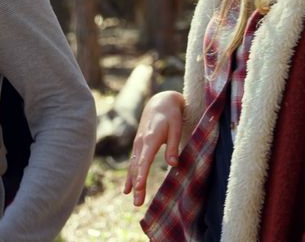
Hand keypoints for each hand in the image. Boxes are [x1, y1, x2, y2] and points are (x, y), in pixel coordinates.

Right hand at [122, 90, 184, 206]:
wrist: (160, 102)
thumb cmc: (171, 114)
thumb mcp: (176, 128)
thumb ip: (174, 147)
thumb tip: (173, 165)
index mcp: (150, 139)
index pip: (144, 161)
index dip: (141, 175)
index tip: (138, 188)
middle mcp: (140, 143)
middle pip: (137, 167)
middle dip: (136, 185)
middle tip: (137, 203)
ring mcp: (138, 144)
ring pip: (133, 166)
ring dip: (132, 182)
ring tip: (130, 198)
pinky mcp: (139, 145)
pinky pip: (133, 162)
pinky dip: (131, 175)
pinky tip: (128, 187)